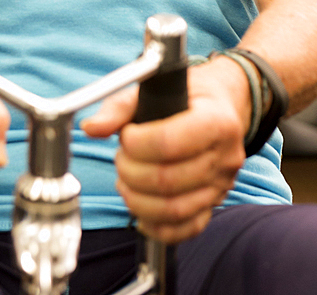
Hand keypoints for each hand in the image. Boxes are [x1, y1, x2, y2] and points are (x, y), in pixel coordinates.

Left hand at [82, 58, 249, 243]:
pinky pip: (186, 229)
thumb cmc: (185, 94)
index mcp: (217, 120)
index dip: (137, 144)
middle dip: (131, 172)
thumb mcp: (154, 88)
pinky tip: (139, 210)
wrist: (221, 103)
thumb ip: (119, 107)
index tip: (126, 136)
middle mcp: (225, 156)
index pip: (170, 143)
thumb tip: (91, 128)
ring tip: (126, 179)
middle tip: (121, 157)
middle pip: (169, 179)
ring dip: (137, 199)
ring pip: (174, 209)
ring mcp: (222, 185)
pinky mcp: (214, 205)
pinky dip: (156, 226)